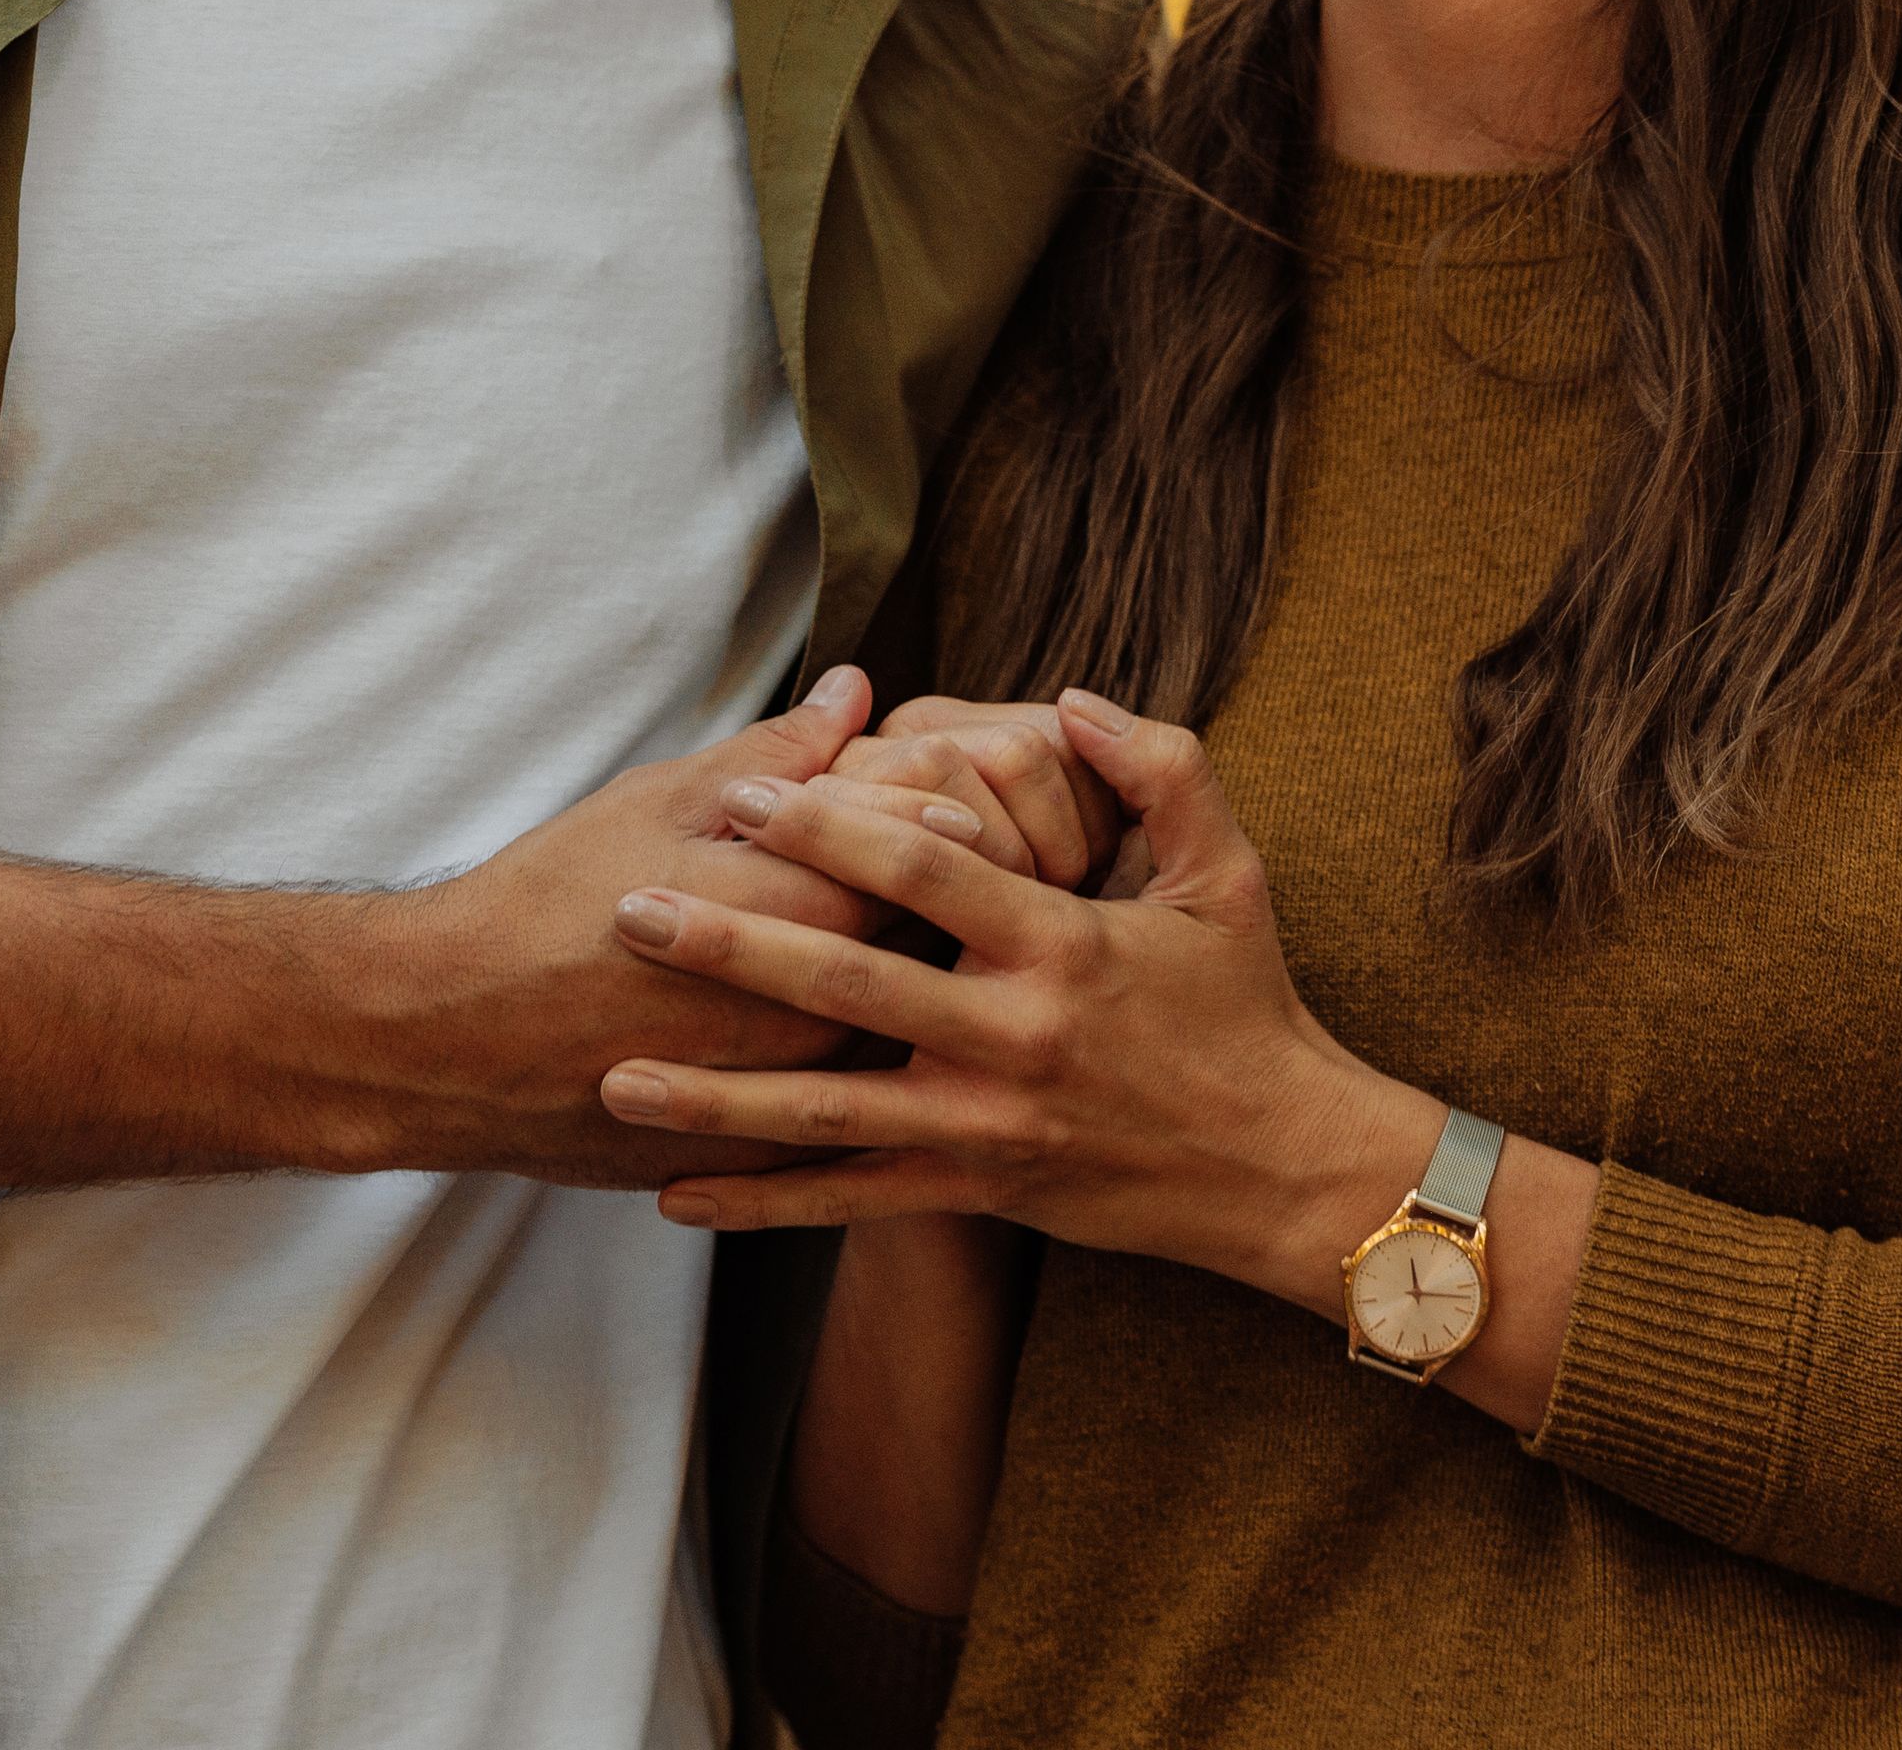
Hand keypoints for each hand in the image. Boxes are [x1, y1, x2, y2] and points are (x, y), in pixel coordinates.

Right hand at [350, 670, 913, 1186]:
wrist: (451, 1040)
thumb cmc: (547, 903)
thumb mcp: (656, 803)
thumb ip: (774, 754)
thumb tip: (857, 692)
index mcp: (803, 913)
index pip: (929, 851)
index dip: (947, 812)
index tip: (951, 789)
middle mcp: (819, 1015)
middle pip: (935, 949)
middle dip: (950, 897)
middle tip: (951, 858)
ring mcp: (796, 1099)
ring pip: (901, 1037)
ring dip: (912, 985)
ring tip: (886, 942)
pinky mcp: (763, 1159)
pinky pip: (845, 1117)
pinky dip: (855, 1068)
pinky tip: (832, 1032)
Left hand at [590, 693, 1416, 1308]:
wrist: (1288, 1171)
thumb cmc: (1248, 1008)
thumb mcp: (1228, 873)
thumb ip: (1159, 768)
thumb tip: (1069, 698)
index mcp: (1063, 945)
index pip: (925, 872)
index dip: (830, 827)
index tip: (744, 791)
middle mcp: (1014, 1038)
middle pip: (849, 987)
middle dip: (732, 947)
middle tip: (633, 911)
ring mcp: (989, 1126)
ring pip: (828, 1112)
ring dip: (715, 1097)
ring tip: (614, 1075)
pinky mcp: (980, 1191)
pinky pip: (852, 1199)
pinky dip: (762, 1202)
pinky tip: (672, 1195)